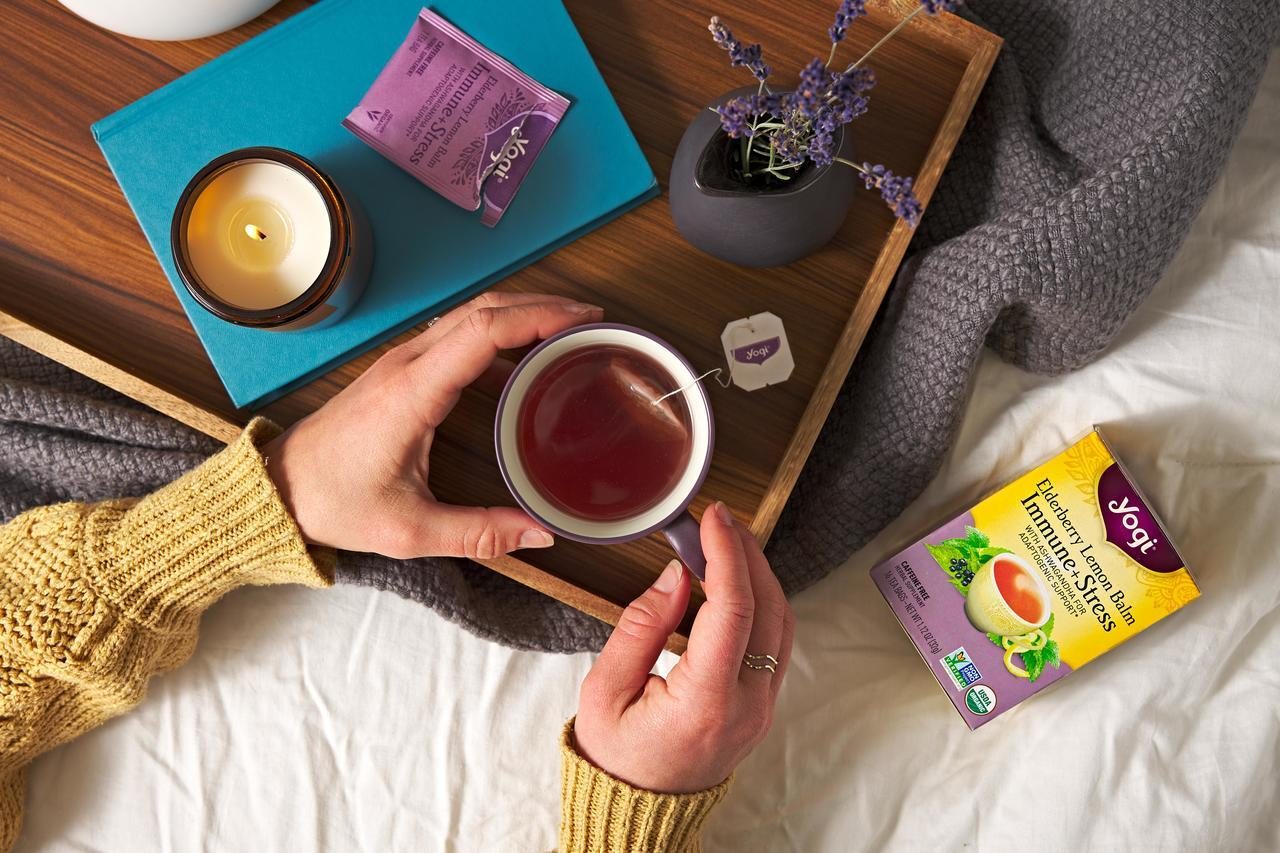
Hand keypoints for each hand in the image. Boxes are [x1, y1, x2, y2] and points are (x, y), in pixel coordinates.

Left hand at [264, 292, 602, 558]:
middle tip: (591, 321)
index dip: (538, 318)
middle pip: (483, 308)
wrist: (278, 489)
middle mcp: (407, 364)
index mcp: (412, 391)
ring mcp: (401, 362)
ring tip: (567, 330)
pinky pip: (455, 333)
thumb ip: (479, 534)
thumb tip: (541, 533)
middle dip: (541, 305)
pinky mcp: (399, 371)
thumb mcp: (409, 530)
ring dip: (519, 312)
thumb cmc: (334, 503)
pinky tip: (521, 357)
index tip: (582, 321)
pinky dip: (496, 331)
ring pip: (469, 314)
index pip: (483, 331)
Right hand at [573, 502, 794, 792]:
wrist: (635, 808)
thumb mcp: (606, 690)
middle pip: (768, 608)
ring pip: (782, 622)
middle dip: (747, 554)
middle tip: (720, 521)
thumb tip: (674, 576)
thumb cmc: (616, 756)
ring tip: (727, 543)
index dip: (727, 554)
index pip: (733, 610)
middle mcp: (746, 706)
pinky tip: (733, 582)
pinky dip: (760, 602)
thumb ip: (641, 628)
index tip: (714, 518)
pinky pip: (775, 641)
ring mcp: (762, 708)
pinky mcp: (762, 705)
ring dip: (759, 575)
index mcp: (705, 703)